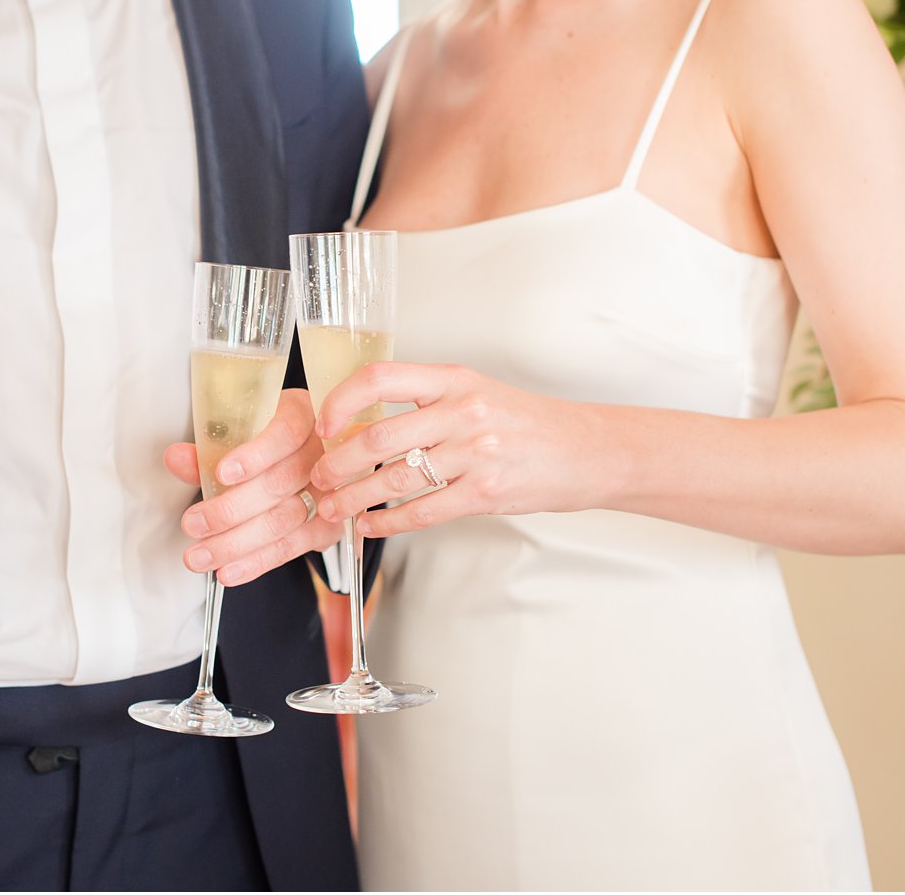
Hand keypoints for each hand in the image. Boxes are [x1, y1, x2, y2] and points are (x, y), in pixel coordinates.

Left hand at [164, 389, 343, 585]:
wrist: (310, 458)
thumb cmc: (269, 439)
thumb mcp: (243, 432)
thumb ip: (210, 448)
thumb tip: (176, 458)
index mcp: (302, 416)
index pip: (283, 435)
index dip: (253, 455)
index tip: (221, 473)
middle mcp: (322, 454)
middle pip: (278, 484)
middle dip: (230, 509)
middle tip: (193, 524)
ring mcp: (330, 492)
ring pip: (284, 521)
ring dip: (237, 543)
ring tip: (200, 556)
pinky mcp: (329, 526)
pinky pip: (292, 548)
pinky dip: (256, 562)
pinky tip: (229, 570)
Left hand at [308, 363, 607, 537]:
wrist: (588, 450)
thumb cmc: (527, 424)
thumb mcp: (478, 393)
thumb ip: (426, 402)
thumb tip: (364, 423)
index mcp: (454, 379)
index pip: (381, 378)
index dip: (341, 401)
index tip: (322, 423)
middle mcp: (462, 411)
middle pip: (377, 438)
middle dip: (335, 464)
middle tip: (317, 478)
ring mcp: (475, 453)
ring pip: (393, 480)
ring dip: (353, 499)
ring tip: (333, 509)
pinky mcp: (486, 493)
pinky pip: (423, 511)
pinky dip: (388, 523)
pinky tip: (371, 526)